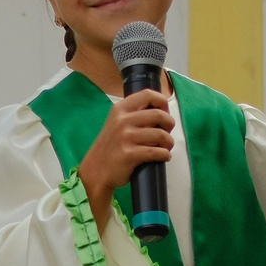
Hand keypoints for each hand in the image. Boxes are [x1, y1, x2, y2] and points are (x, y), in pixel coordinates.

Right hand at [77, 85, 174, 226]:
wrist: (96, 170)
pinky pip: (157, 152)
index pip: (148, 95)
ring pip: (161, 135)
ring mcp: (125, 138)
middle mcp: (122, 120)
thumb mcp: (116, 123)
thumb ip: (133, 114)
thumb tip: (160, 112)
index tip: (165, 113)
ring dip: (169, 142)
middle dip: (169, 124)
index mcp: (120, 109)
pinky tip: (164, 156)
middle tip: (168, 132)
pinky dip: (165, 155)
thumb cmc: (110, 147)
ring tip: (166, 147)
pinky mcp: (129, 154)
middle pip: (159, 115)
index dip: (162, 102)